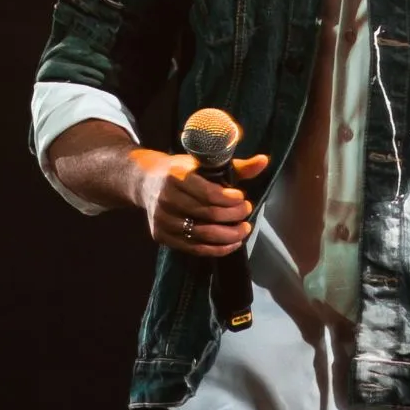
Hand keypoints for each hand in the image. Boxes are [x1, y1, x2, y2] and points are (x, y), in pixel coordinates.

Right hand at [134, 151, 268, 256]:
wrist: (145, 181)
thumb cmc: (181, 170)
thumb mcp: (203, 163)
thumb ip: (235, 165)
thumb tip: (264, 161)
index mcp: (175, 176)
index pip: (208, 193)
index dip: (229, 199)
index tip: (242, 198)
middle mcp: (166, 198)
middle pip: (207, 214)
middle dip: (233, 215)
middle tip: (247, 211)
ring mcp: (162, 219)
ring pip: (202, 235)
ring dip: (229, 235)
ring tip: (244, 229)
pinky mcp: (161, 235)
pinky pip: (193, 248)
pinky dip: (217, 249)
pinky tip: (232, 243)